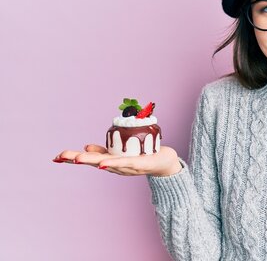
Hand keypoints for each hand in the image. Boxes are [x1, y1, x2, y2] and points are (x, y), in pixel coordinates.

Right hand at [52, 145, 182, 176]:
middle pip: (93, 161)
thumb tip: (87, 146)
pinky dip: (113, 163)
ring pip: (106, 162)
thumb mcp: (120, 152)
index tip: (56, 157)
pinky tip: (103, 164)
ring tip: (77, 158)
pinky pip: (124, 163)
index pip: (88, 159)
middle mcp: (115, 167)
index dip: (72, 157)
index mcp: (109, 162)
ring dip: (91, 160)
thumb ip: (104, 150)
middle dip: (76, 158)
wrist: (165, 163)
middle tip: (60, 156)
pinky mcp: (138, 164)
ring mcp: (126, 167)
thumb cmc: (143, 156)